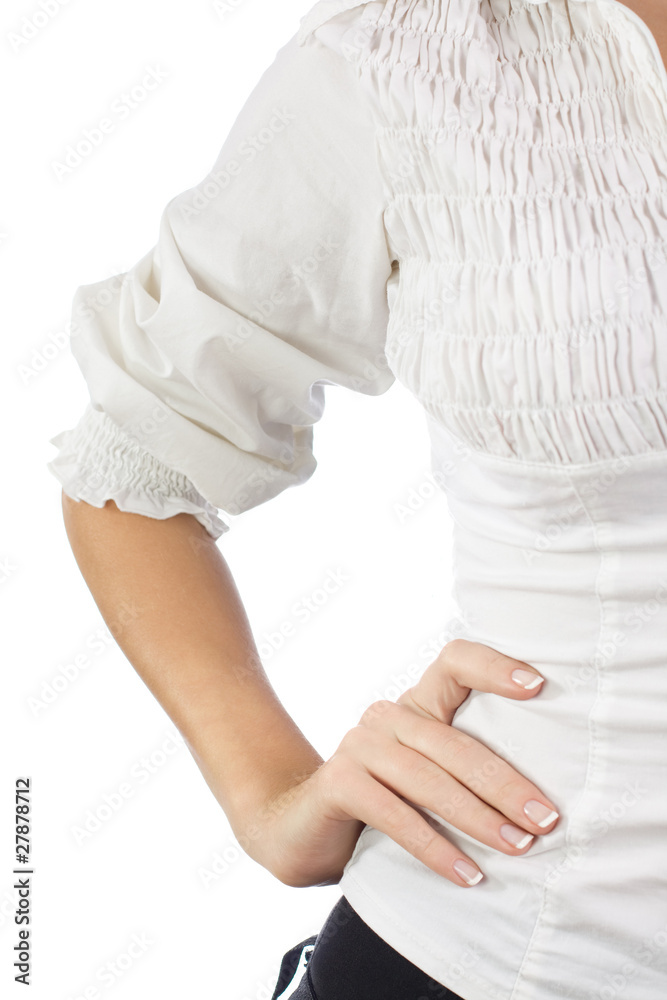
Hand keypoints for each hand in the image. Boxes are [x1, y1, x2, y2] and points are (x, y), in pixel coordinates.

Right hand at [236, 639, 558, 888]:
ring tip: (518, 847)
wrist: (301, 831)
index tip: (540, 687)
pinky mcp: (339, 781)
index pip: (454, 661)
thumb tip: (546, 800)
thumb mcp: (427, 779)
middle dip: (506, 783)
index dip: (494, 666)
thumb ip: (466, 771)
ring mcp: (360, 745)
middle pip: (454, 741)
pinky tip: (468, 875)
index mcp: (416, 705)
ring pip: (428, 779)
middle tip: (546, 819)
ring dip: (479, 818)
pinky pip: (395, 815)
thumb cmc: (383, 806)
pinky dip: (435, 848)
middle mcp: (388, 716)